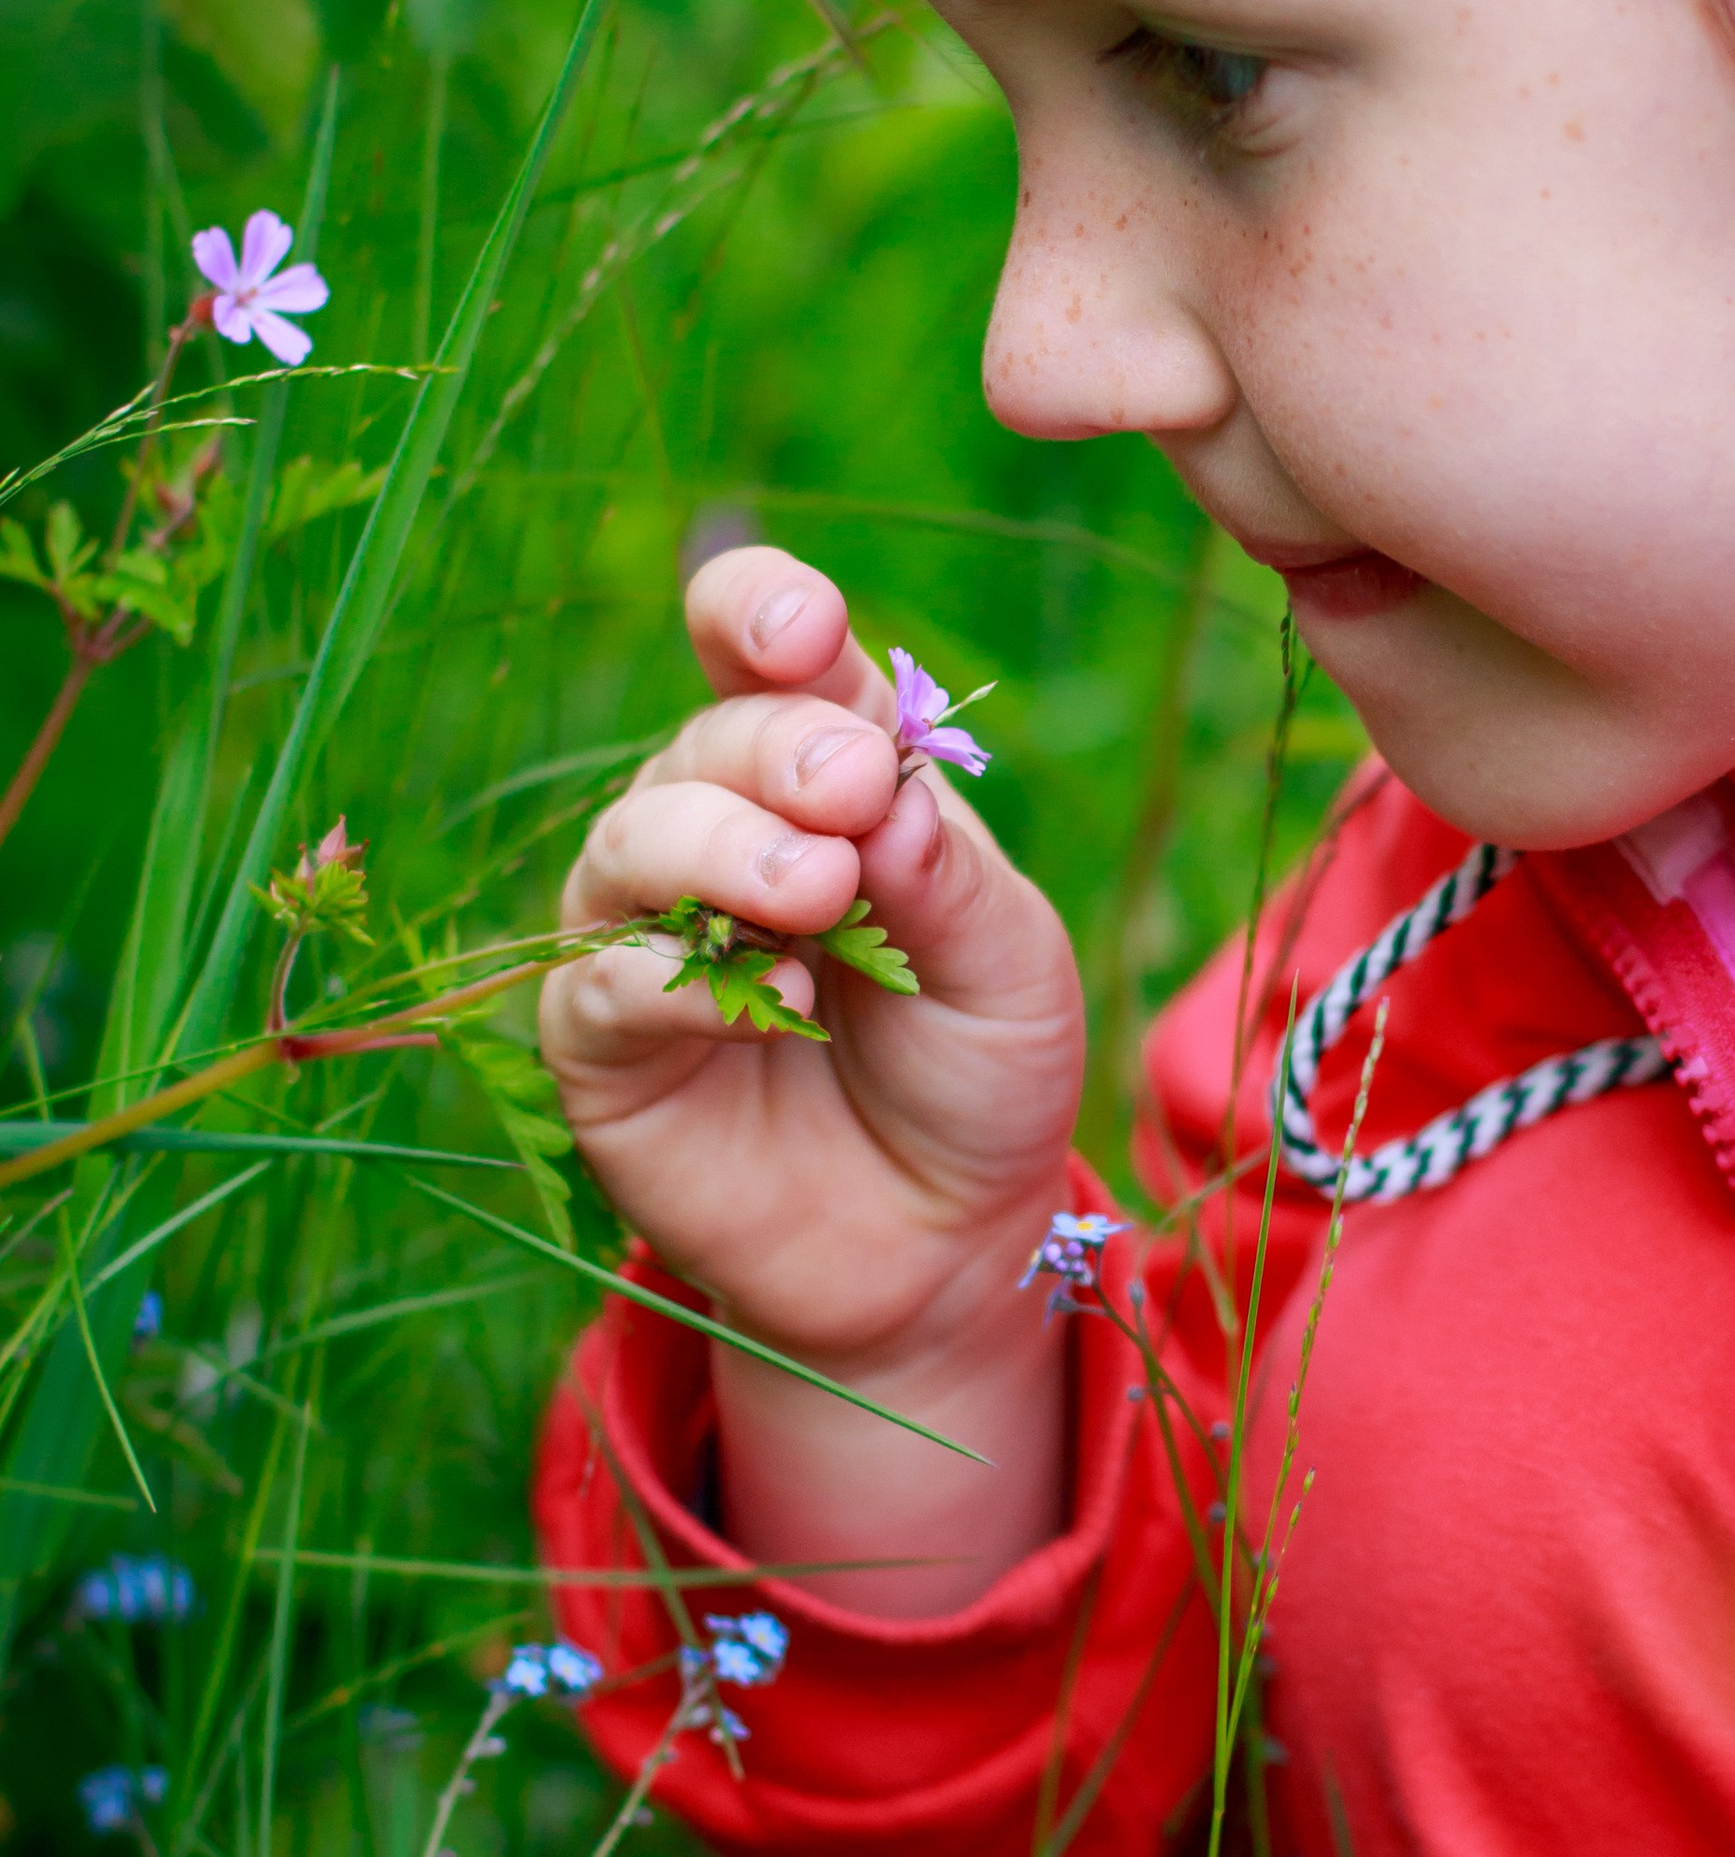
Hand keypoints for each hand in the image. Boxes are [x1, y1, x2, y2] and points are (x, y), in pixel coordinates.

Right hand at [540, 547, 1084, 1606]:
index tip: (806, 627)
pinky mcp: (601, 1047)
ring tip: (820, 892)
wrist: (950, 1242)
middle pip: (707, 740)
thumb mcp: (1011, 967)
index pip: (762, 656)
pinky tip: (780, 1002)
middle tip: (853, 790)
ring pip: (634, 840)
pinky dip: (680, 981)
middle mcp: (716, 832)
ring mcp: (646, 933)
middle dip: (779, 749)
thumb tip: (884, 785)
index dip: (762, 615)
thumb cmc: (981, 1074)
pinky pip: (604, 983)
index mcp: (823, 779)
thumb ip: (947, 876)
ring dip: (721, 847)